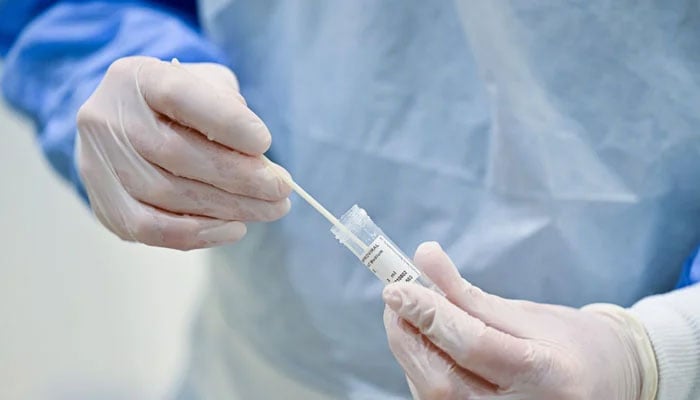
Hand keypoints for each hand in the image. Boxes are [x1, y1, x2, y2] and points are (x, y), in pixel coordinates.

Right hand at [76, 56, 290, 249]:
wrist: (128, 124)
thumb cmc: (180, 105)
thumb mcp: (206, 86)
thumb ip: (230, 110)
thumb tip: (259, 158)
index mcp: (136, 78)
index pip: (179, 96)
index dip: (226, 122)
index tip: (266, 143)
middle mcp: (107, 118)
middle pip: (176, 153)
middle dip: (240, 177)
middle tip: (281, 189)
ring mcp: (99, 164)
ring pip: (168, 195)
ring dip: (229, 208)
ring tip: (270, 209)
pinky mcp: (104, 204)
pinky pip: (152, 229)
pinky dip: (199, 233)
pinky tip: (235, 228)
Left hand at [382, 242, 656, 398]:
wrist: (605, 385)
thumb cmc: (570, 344)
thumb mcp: (526, 312)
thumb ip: (468, 292)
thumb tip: (423, 256)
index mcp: (547, 374)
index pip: (474, 346)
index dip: (430, 315)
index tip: (397, 287)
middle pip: (443, 382)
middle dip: (408, 336)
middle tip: (395, 298)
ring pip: (432, 395)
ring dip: (410, 351)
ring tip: (411, 315)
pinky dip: (421, 369)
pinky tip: (426, 345)